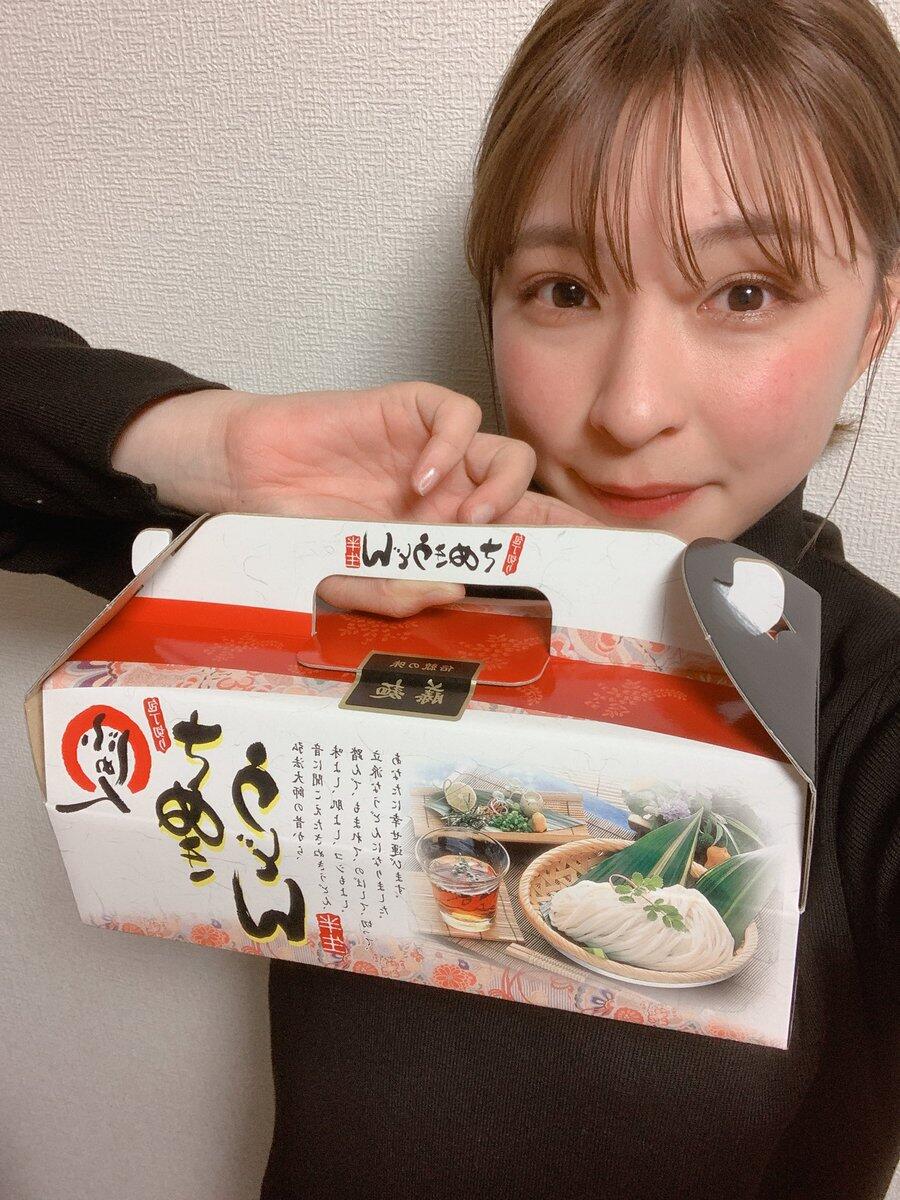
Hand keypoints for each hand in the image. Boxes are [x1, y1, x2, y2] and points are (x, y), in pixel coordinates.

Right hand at [112, 381, 537, 613]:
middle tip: (512, 546)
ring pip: (507, 453)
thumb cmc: (298, 532)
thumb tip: (456, 586)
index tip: (593, 565)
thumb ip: (395, 593)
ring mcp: (436, 450)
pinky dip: (450, 447)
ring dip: (496, 489)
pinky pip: (458, 415)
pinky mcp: (410, 409)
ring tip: (457, 520)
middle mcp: (454, 493)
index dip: (559, 546)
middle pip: (529, 494)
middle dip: (540, 521)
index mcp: (447, 536)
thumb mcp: (345, 583)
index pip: (521, 538)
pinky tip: (420, 480)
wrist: (246, 478)